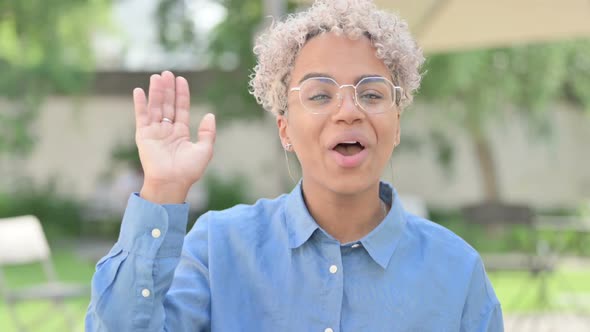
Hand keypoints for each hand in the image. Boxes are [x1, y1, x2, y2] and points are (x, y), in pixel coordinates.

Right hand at [133, 71, 215, 202]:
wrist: (172, 182)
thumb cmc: (189, 170)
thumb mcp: (205, 150)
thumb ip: (207, 132)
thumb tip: (210, 115)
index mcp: (181, 132)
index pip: (181, 108)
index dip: (182, 94)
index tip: (182, 80)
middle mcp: (167, 130)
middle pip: (167, 104)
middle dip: (168, 89)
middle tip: (167, 73)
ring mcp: (155, 132)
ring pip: (156, 107)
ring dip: (156, 92)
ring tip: (157, 77)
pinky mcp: (143, 135)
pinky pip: (141, 116)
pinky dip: (140, 103)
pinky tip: (139, 90)